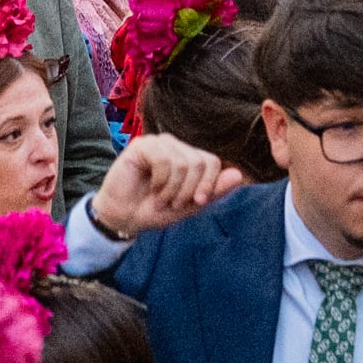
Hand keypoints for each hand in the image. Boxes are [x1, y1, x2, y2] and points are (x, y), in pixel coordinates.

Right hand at [86, 133, 239, 240]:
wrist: (123, 218)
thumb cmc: (154, 210)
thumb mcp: (189, 206)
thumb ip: (212, 191)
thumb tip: (238, 175)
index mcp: (189, 159)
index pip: (212, 161)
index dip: (209, 183)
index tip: (198, 201)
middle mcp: (176, 147)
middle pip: (199, 163)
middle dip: (188, 190)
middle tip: (172, 203)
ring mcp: (159, 144)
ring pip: (183, 162)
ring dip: (172, 189)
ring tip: (160, 198)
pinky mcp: (142, 145)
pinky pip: (163, 160)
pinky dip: (160, 181)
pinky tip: (151, 187)